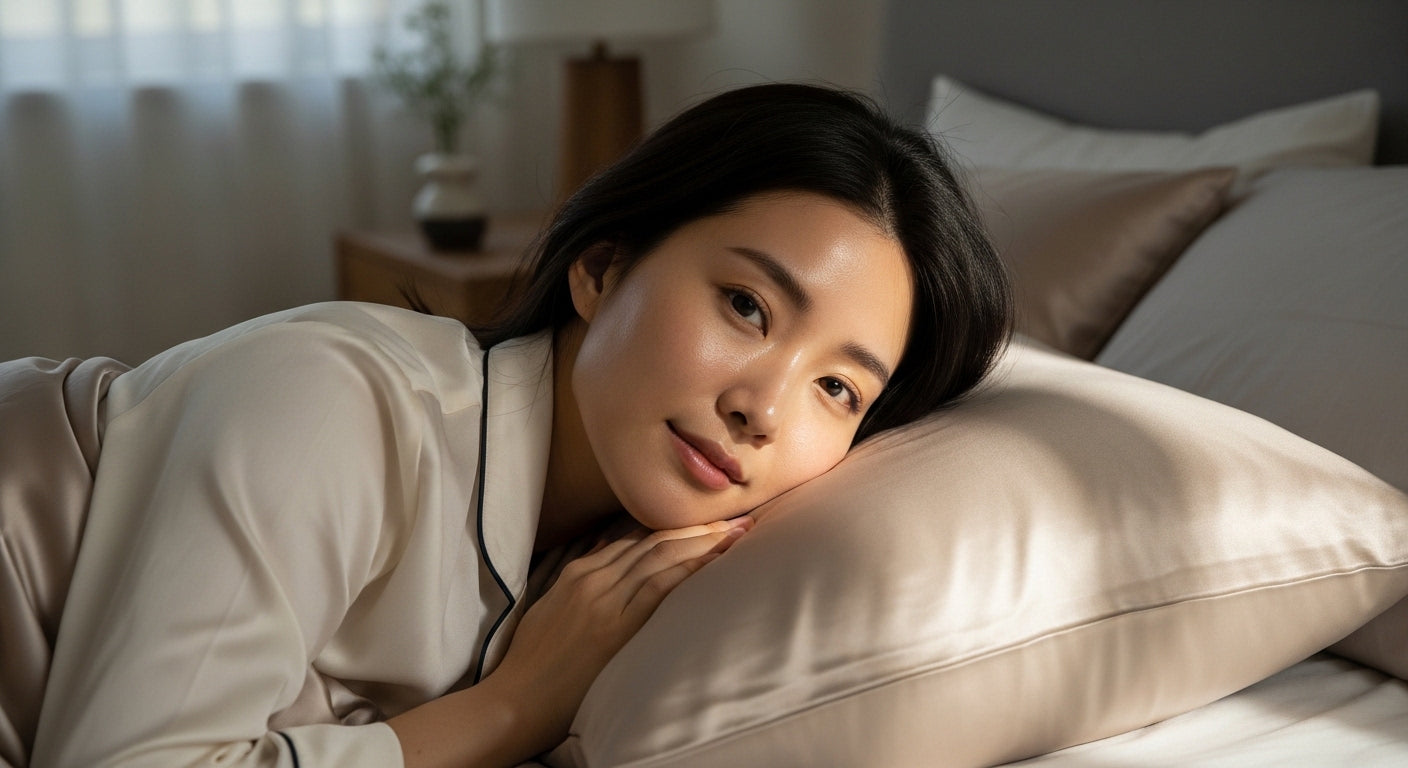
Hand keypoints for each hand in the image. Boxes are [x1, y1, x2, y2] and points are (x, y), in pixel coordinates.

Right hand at [485, 515, 753, 750]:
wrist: (518, 697)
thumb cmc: (532, 661)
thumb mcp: (550, 608)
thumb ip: (579, 584)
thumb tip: (607, 564)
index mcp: (577, 573)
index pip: (633, 540)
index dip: (671, 529)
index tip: (701, 523)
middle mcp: (593, 578)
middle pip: (652, 541)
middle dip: (696, 528)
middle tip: (733, 519)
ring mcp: (604, 599)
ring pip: (661, 556)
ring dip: (702, 541)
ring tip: (735, 531)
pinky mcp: (615, 625)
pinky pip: (659, 587)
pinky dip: (690, 568)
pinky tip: (715, 559)